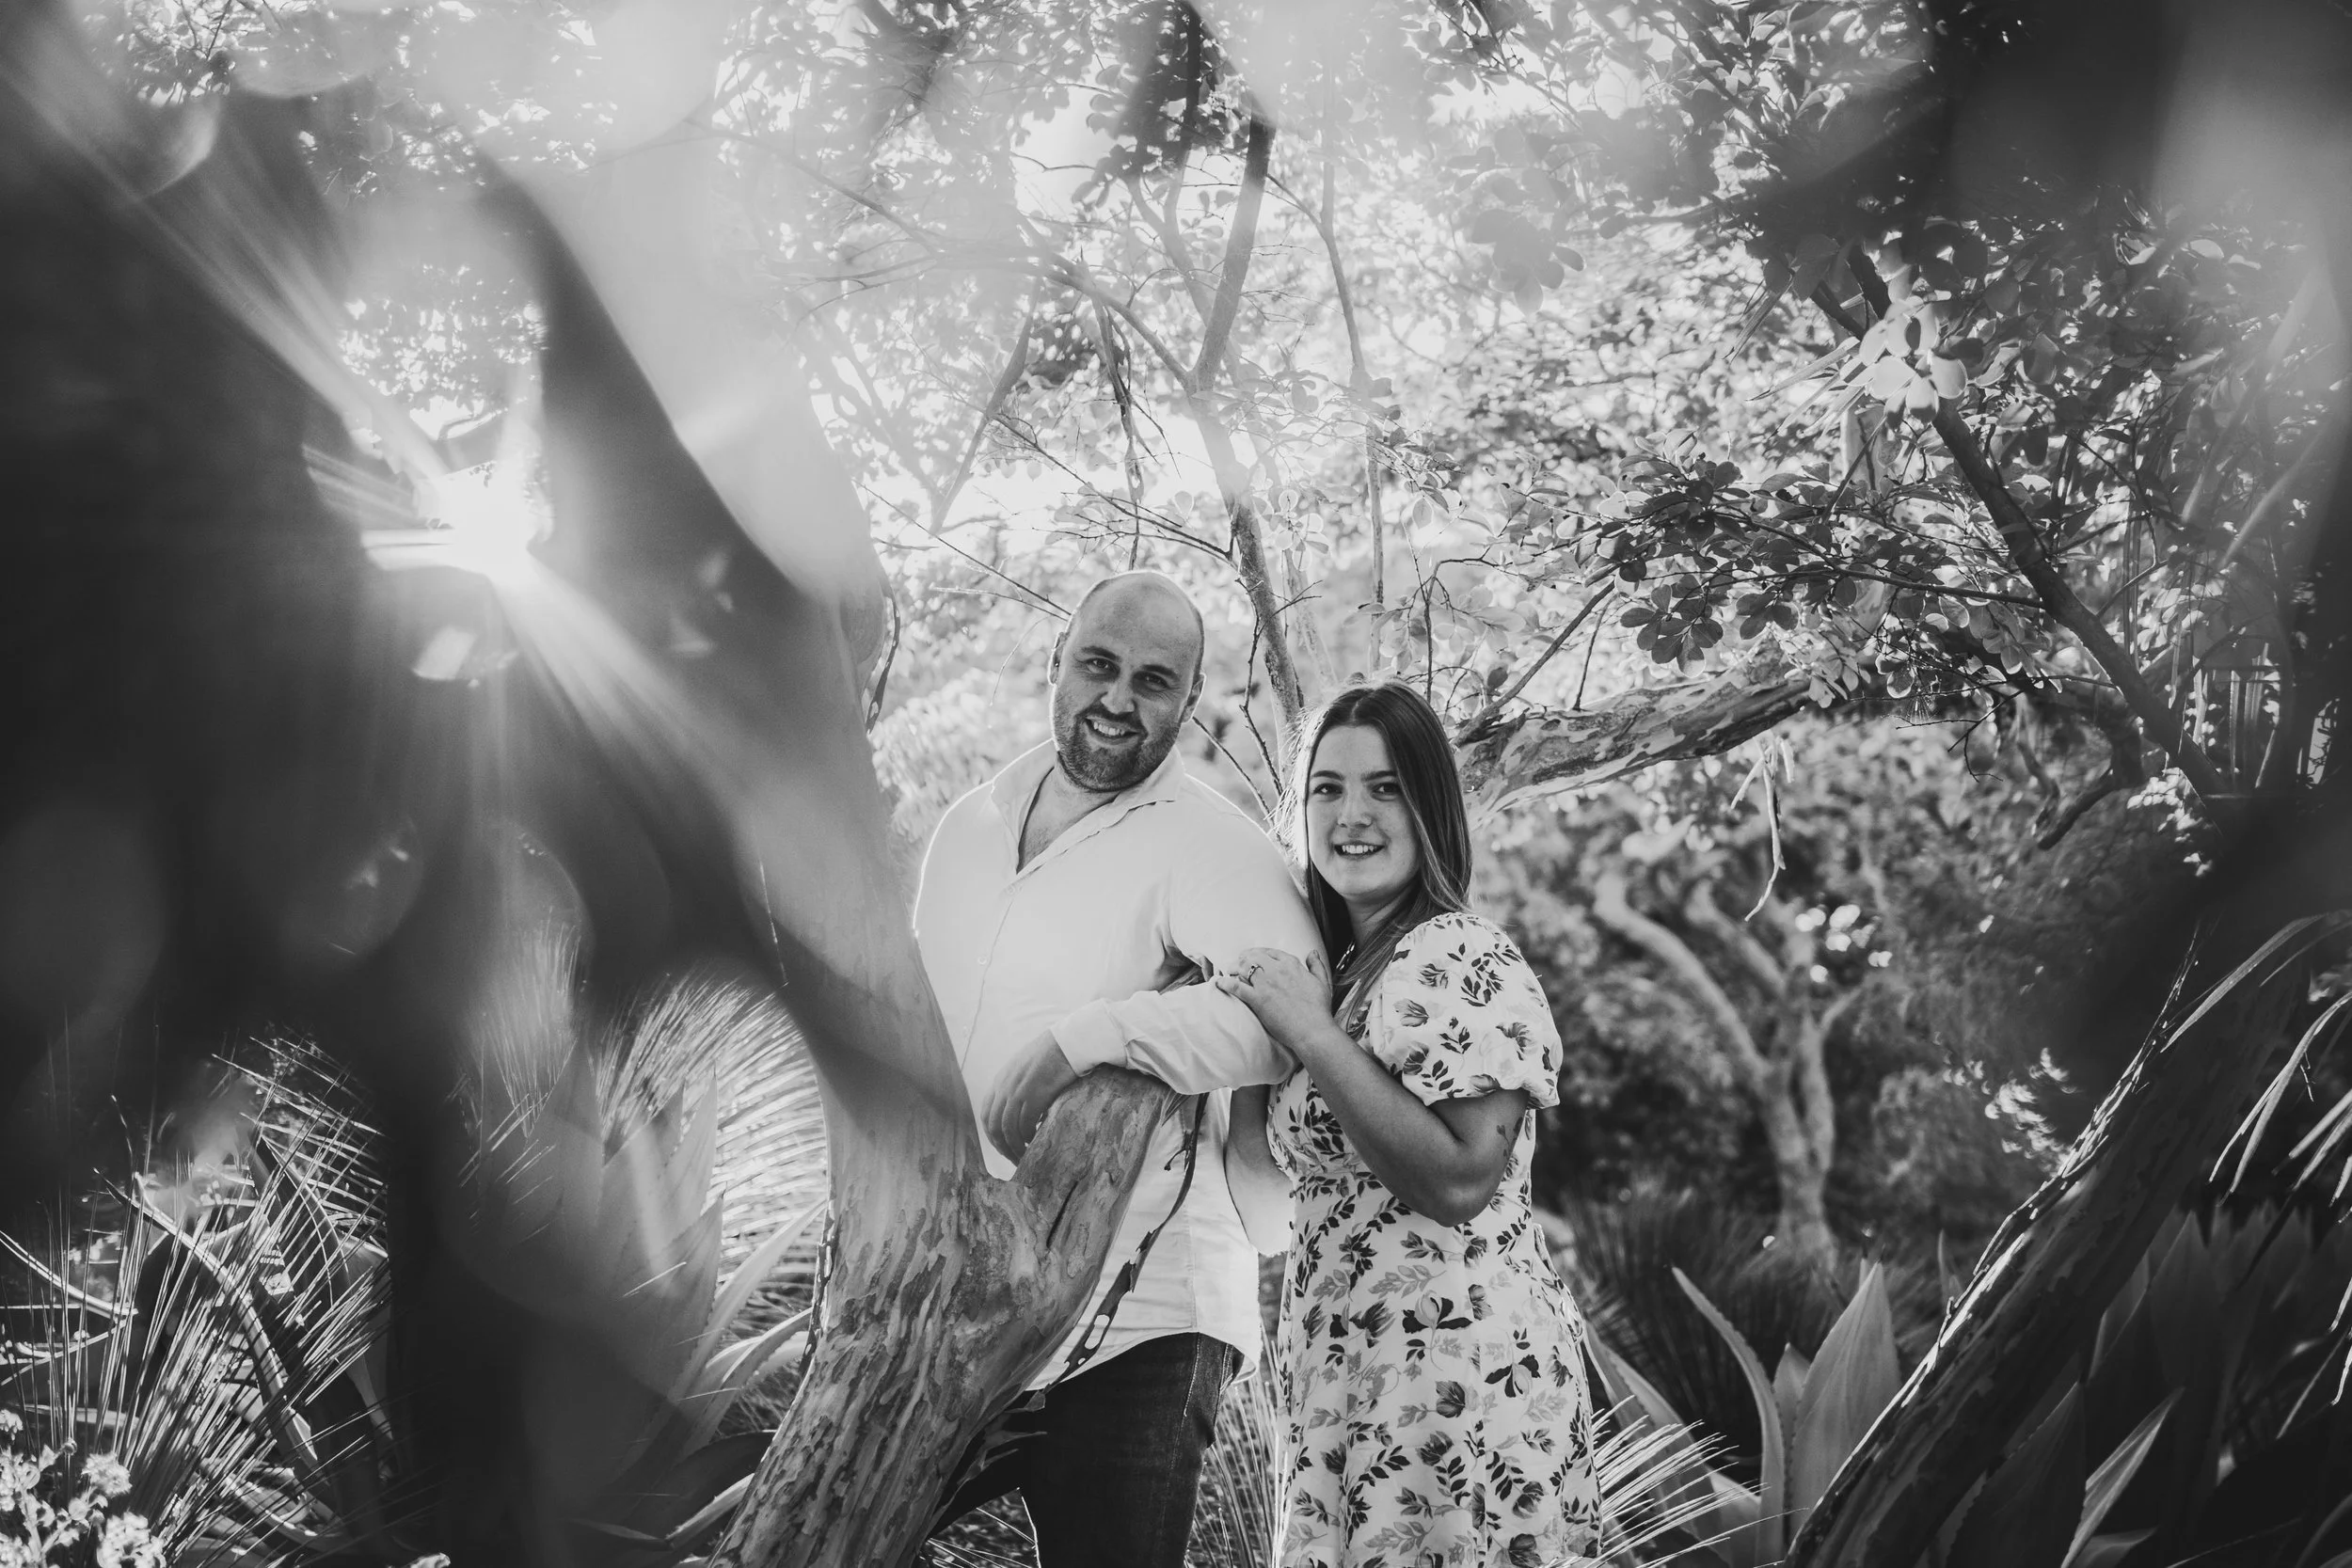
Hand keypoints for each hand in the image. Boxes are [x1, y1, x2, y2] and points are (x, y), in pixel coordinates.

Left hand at [982, 1030, 1081, 1163]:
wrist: (1068, 1043)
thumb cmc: (1052, 1055)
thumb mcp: (1025, 1069)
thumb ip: (1017, 1086)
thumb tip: (1021, 1110)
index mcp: (1000, 1081)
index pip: (986, 1115)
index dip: (992, 1136)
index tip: (1003, 1147)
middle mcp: (1004, 1087)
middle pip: (994, 1127)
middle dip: (1002, 1147)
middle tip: (1014, 1159)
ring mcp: (1017, 1091)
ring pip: (1008, 1130)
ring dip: (1015, 1147)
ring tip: (1026, 1156)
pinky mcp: (1033, 1095)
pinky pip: (1025, 1125)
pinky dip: (1027, 1137)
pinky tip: (1035, 1141)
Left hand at [1215, 947, 1333, 1055]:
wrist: (1312, 1030)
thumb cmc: (1318, 1009)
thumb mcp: (1322, 982)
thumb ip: (1316, 965)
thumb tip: (1312, 953)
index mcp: (1292, 965)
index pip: (1271, 952)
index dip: (1259, 953)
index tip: (1254, 955)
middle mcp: (1277, 970)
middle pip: (1254, 957)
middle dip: (1244, 958)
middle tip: (1238, 962)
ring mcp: (1265, 984)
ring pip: (1243, 968)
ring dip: (1233, 967)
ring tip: (1229, 970)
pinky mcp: (1257, 999)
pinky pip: (1236, 986)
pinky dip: (1226, 983)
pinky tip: (1219, 983)